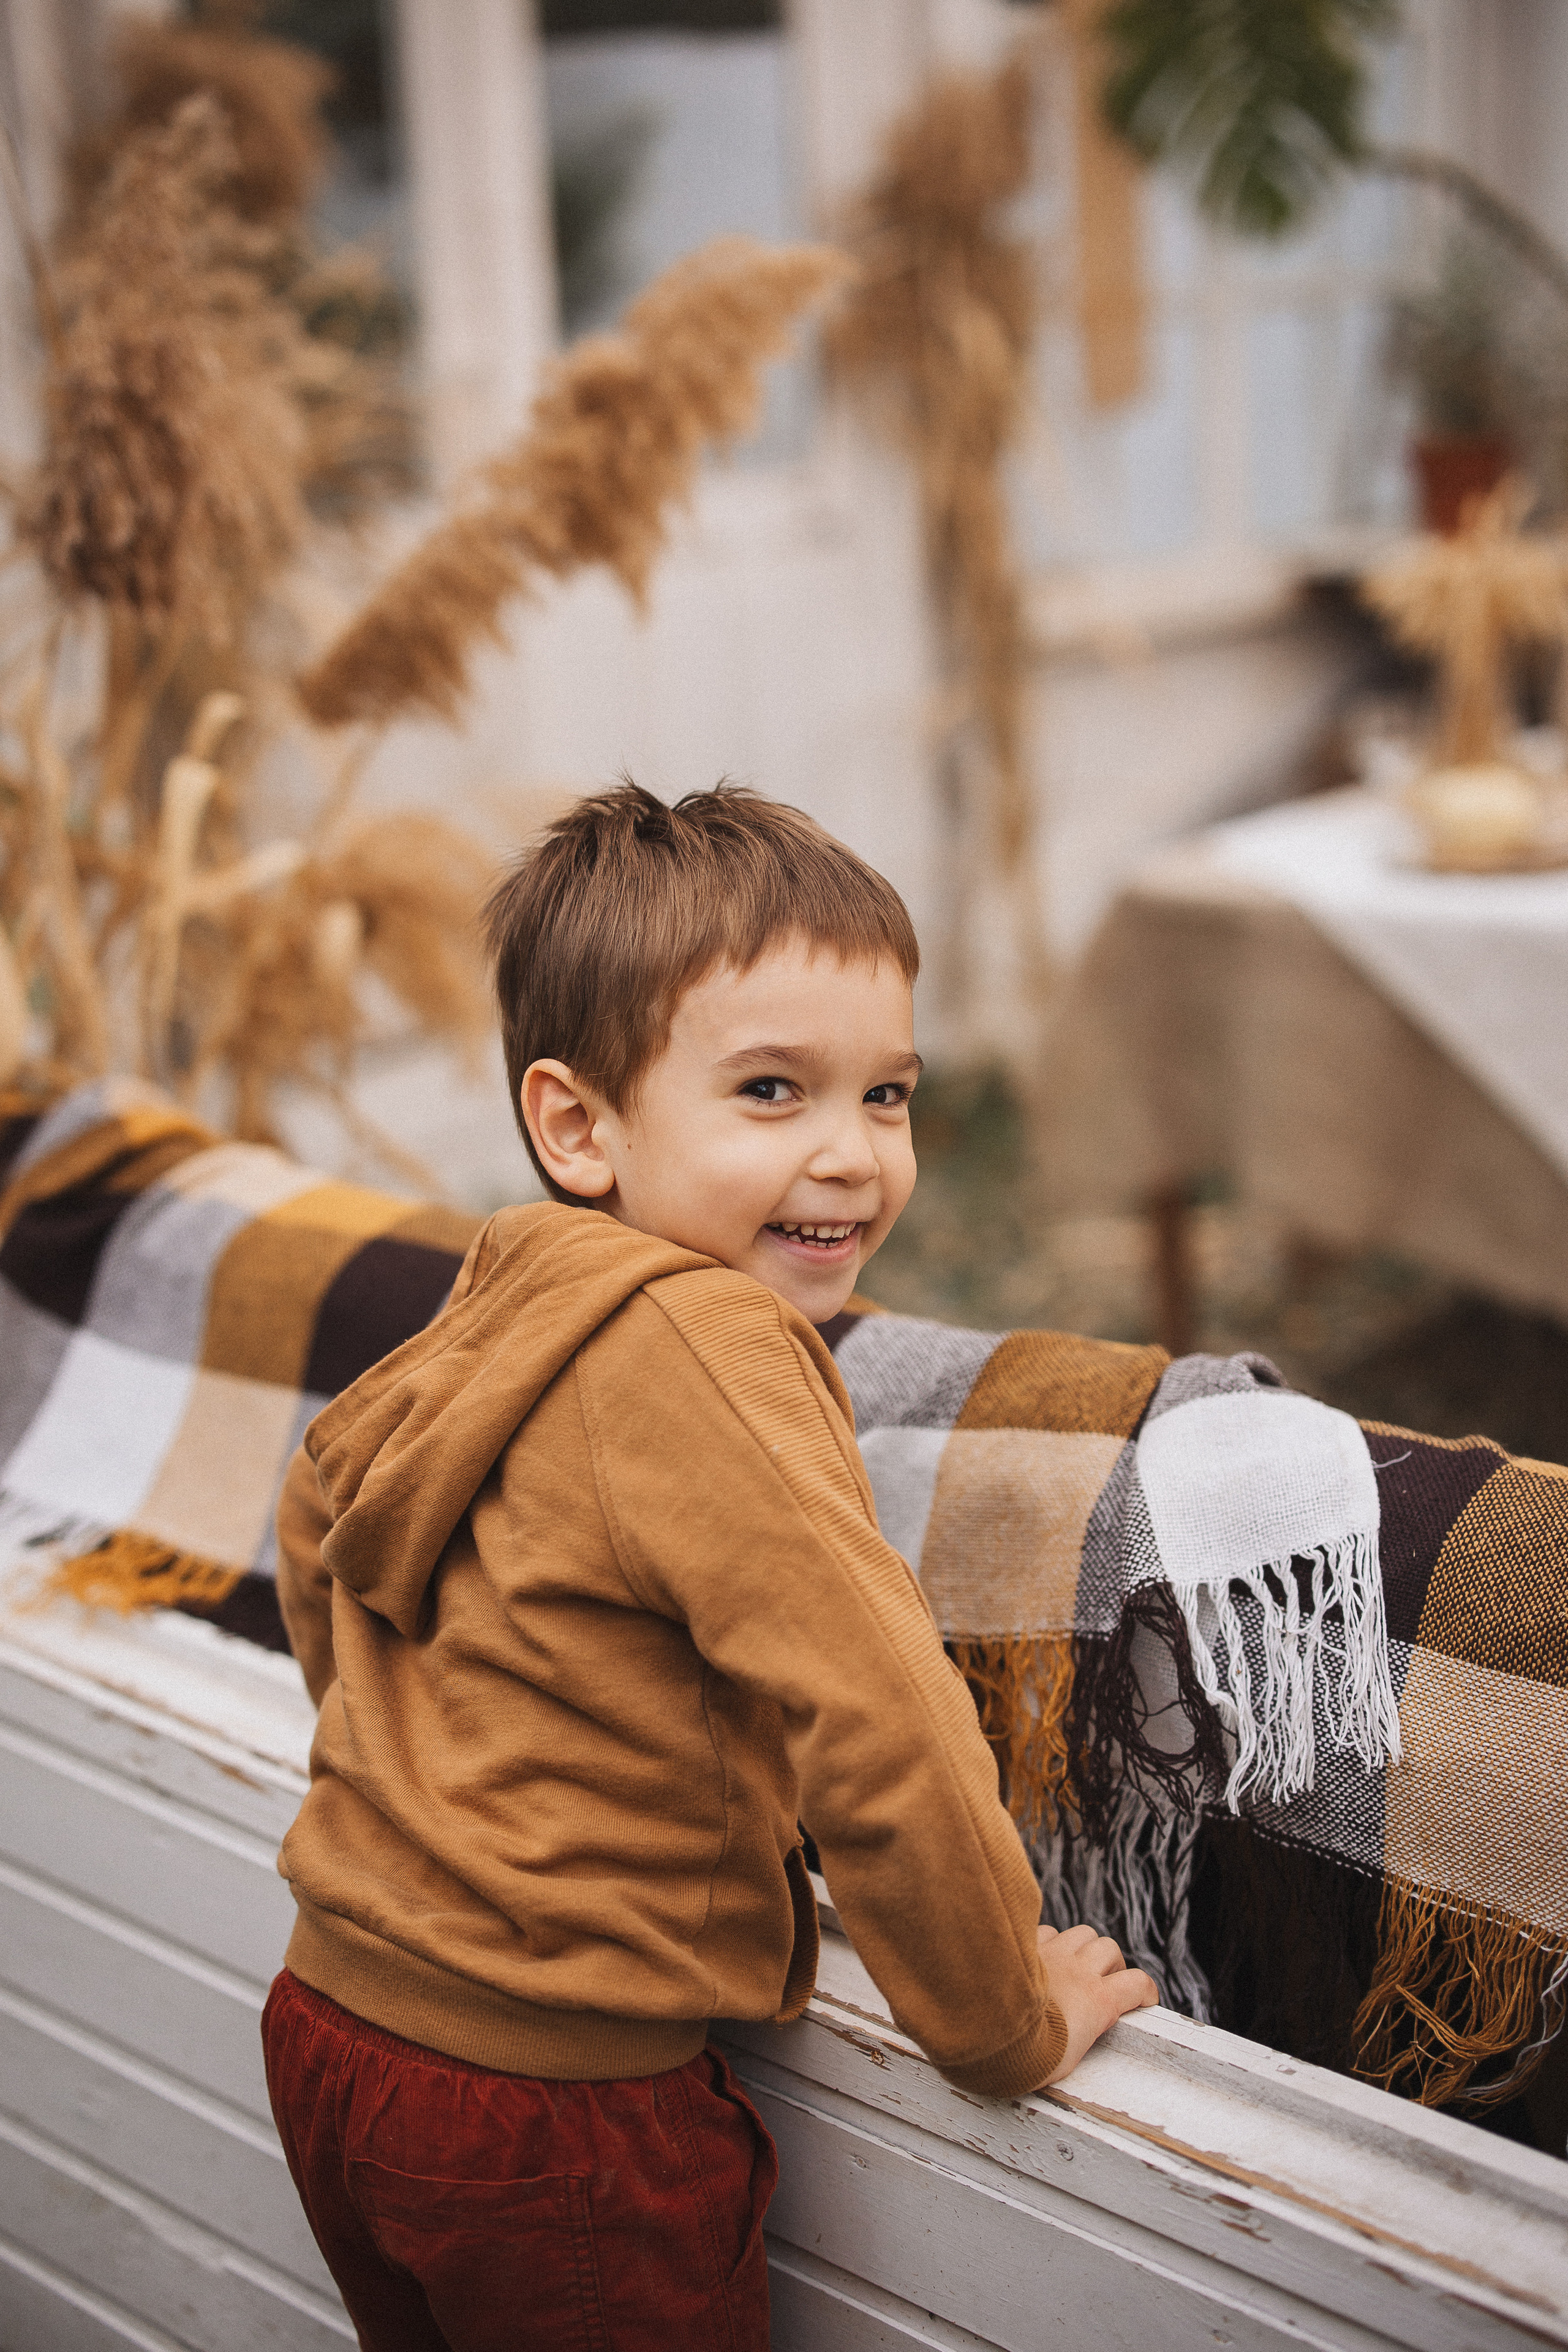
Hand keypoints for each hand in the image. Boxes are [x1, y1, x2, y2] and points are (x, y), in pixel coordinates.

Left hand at [1036, 1923, 1158, 2084]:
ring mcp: (1053, 1953)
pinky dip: (1052, 1941)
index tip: (1145, 1999)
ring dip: (1084, 1947)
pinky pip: (1049, 1931)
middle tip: (1102, 1980)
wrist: (990, 2031)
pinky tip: (1044, 1955)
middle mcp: (1079, 1970)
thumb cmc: (1027, 2056)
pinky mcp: (1026, 1943)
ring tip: (1074, 1964)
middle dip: (1111, 1964)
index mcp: (1097, 2001)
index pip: (1137, 1984)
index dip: (1145, 1991)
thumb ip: (1081, 2035)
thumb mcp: (1067, 2057)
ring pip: (1083, 1933)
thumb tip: (1081, 2034)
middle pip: (1109, 1949)